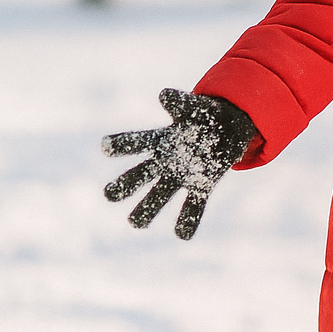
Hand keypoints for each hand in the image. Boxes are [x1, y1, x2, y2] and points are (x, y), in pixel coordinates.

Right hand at [103, 89, 255, 238]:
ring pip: (160, 195)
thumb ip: (180, 103)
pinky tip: (182, 235)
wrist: (228, 128)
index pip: (137, 142)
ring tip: (135, 223)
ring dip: (148, 209)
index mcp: (161, 139)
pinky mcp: (202, 185)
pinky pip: (194, 205)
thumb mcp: (194, 107)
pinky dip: (188, 220)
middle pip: (141, 175)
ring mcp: (181, 176)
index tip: (105, 146)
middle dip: (125, 185)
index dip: (121, 144)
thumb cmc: (205, 114)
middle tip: (109, 195)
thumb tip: (163, 96)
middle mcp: (165, 161)